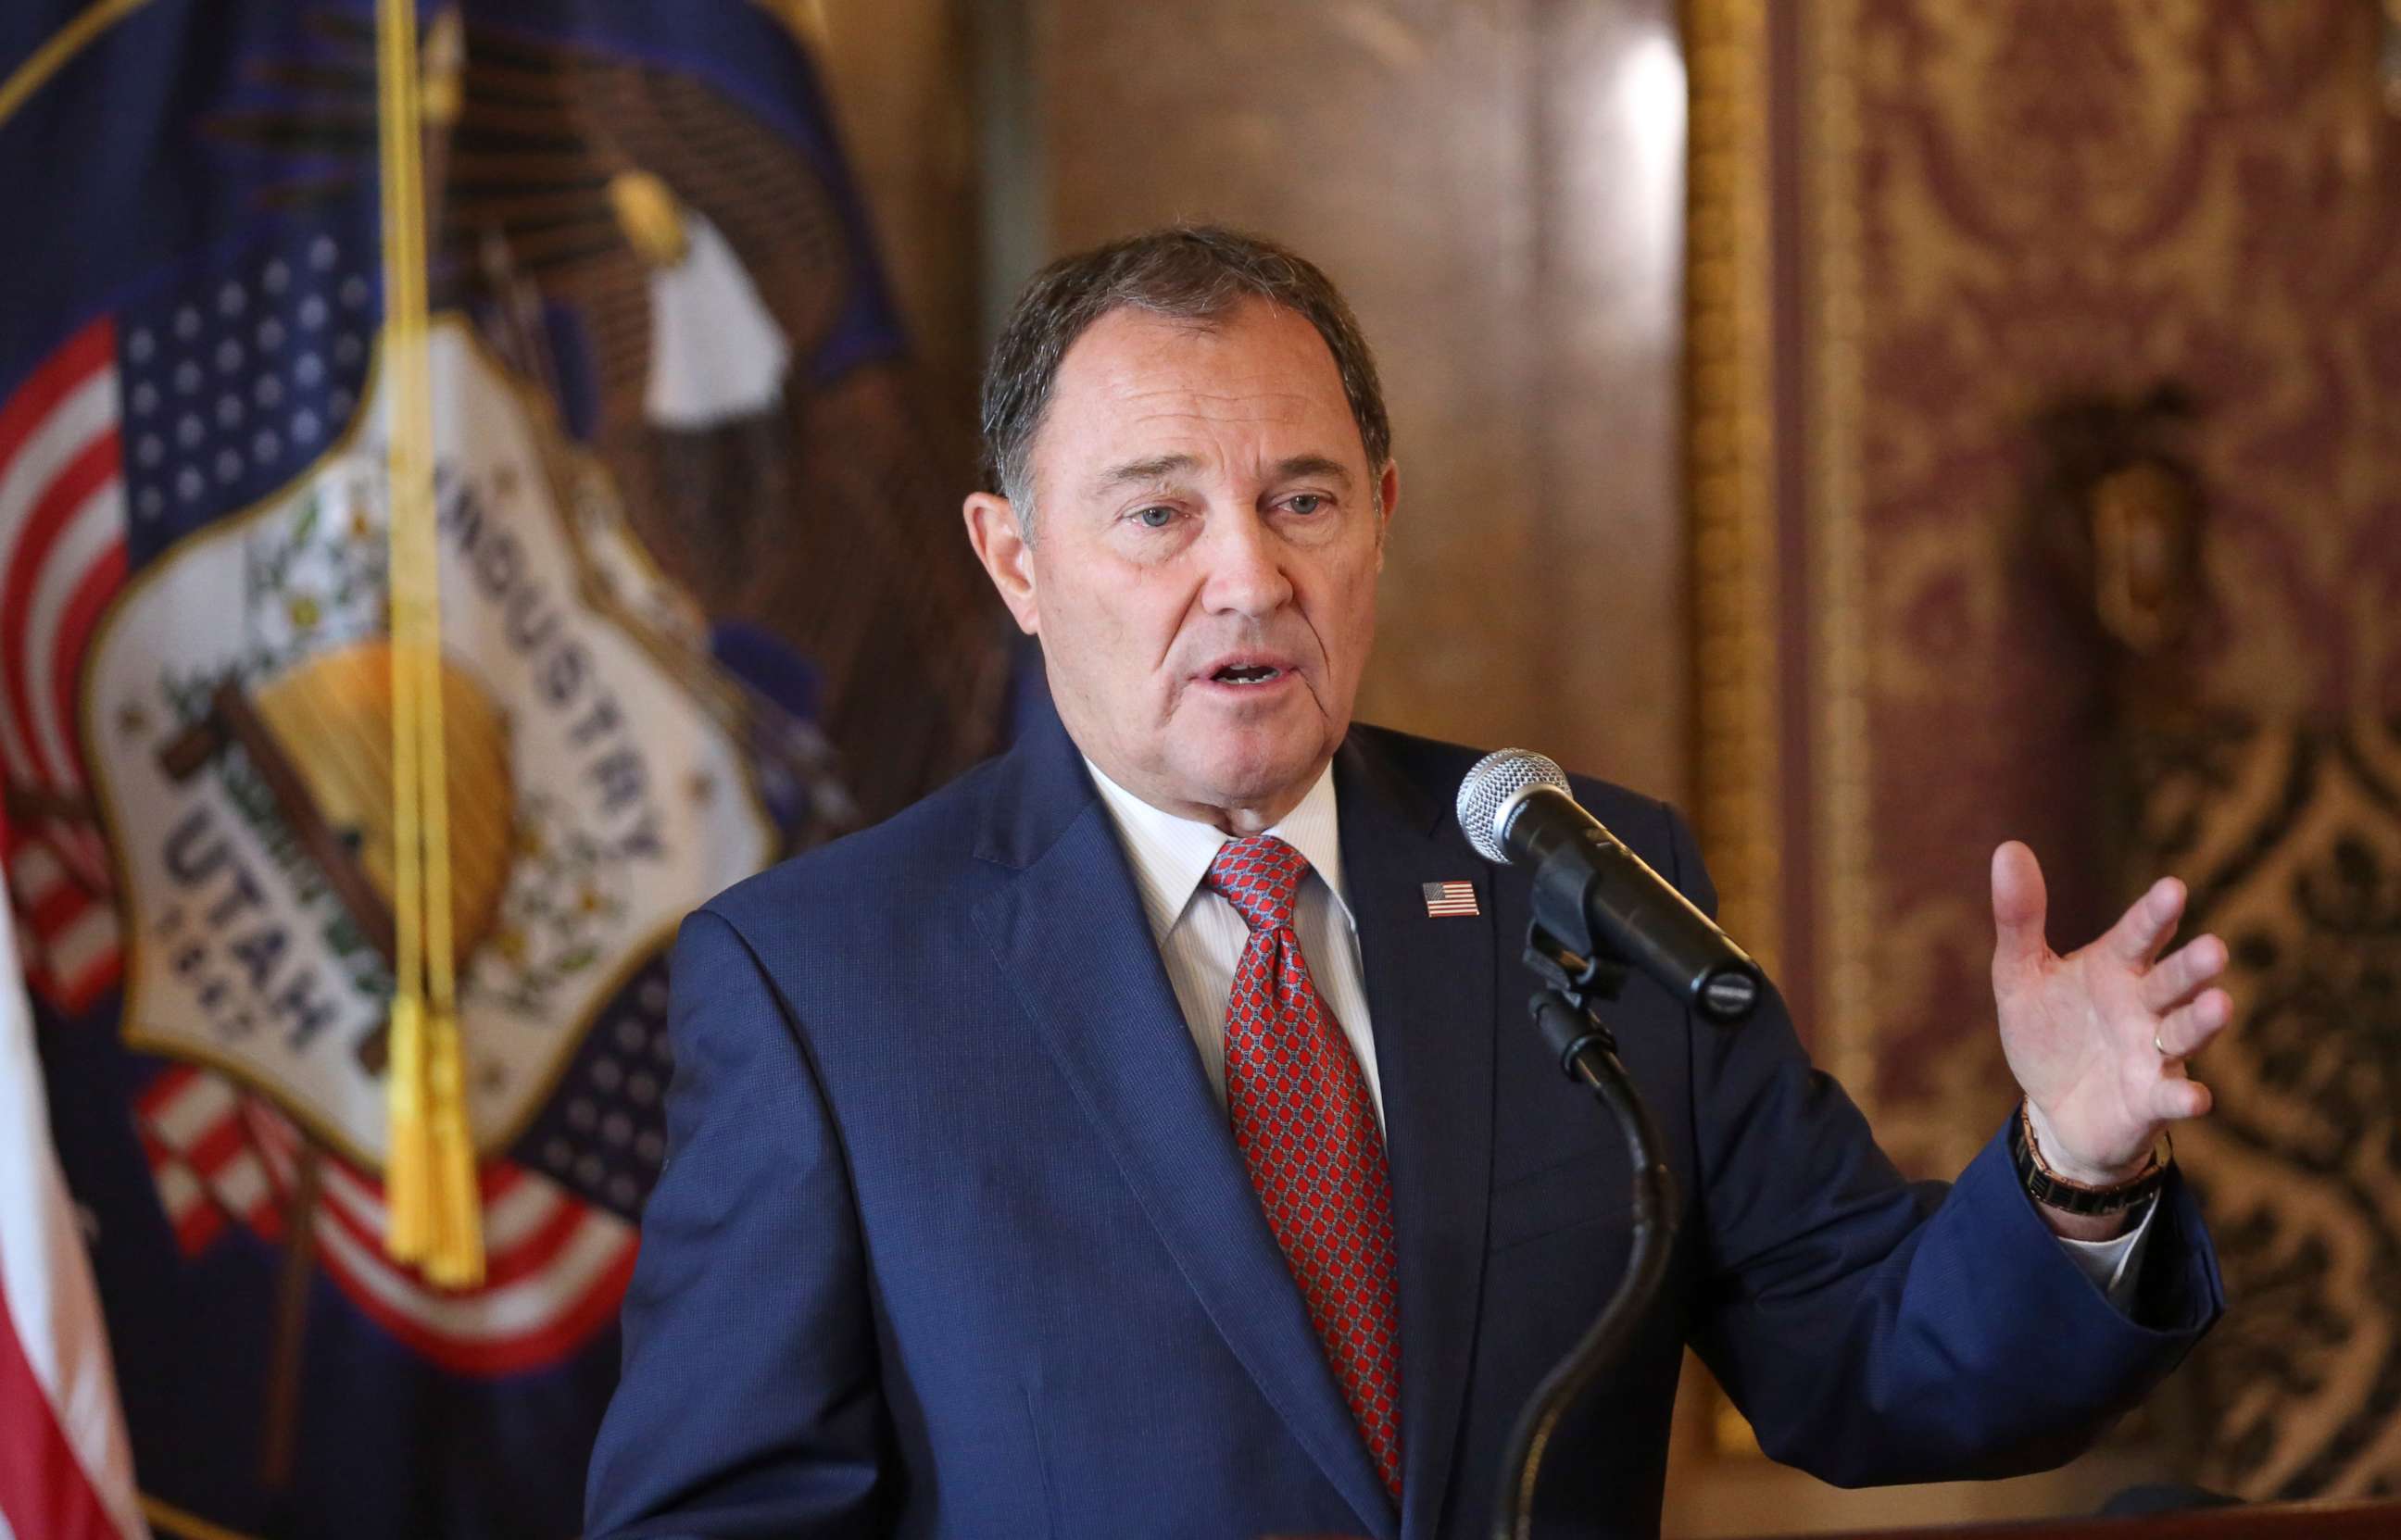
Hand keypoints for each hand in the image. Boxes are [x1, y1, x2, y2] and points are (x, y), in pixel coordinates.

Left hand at [1989, 841, 2231, 1186]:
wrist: (2055, 1106)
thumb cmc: (2048, 1030)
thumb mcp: (2019, 973)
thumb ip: (2020, 918)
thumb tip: (2008, 847)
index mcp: (2115, 967)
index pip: (2138, 935)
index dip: (2154, 914)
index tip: (2173, 889)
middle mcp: (2145, 1005)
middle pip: (2173, 981)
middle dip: (2192, 967)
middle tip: (2214, 949)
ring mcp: (2154, 1053)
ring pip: (2183, 1032)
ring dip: (2201, 1021)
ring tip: (2220, 1004)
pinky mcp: (2151, 1100)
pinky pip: (2171, 1097)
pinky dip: (2184, 1097)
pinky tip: (2195, 1097)